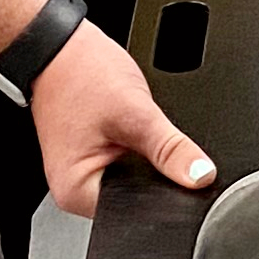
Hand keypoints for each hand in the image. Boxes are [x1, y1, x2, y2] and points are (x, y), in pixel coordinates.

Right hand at [30, 18, 214, 215]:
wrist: (59, 47)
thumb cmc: (80, 75)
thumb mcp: (135, 114)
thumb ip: (170, 149)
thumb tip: (200, 175)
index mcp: (78, 192)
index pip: (139, 211)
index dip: (168, 192)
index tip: (180, 168)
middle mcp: (77, 191)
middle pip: (138, 198)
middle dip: (156, 173)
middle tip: (147, 135)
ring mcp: (84, 174)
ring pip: (137, 180)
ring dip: (148, 158)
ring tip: (133, 127)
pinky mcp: (93, 158)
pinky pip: (129, 164)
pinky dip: (139, 149)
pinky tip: (131, 129)